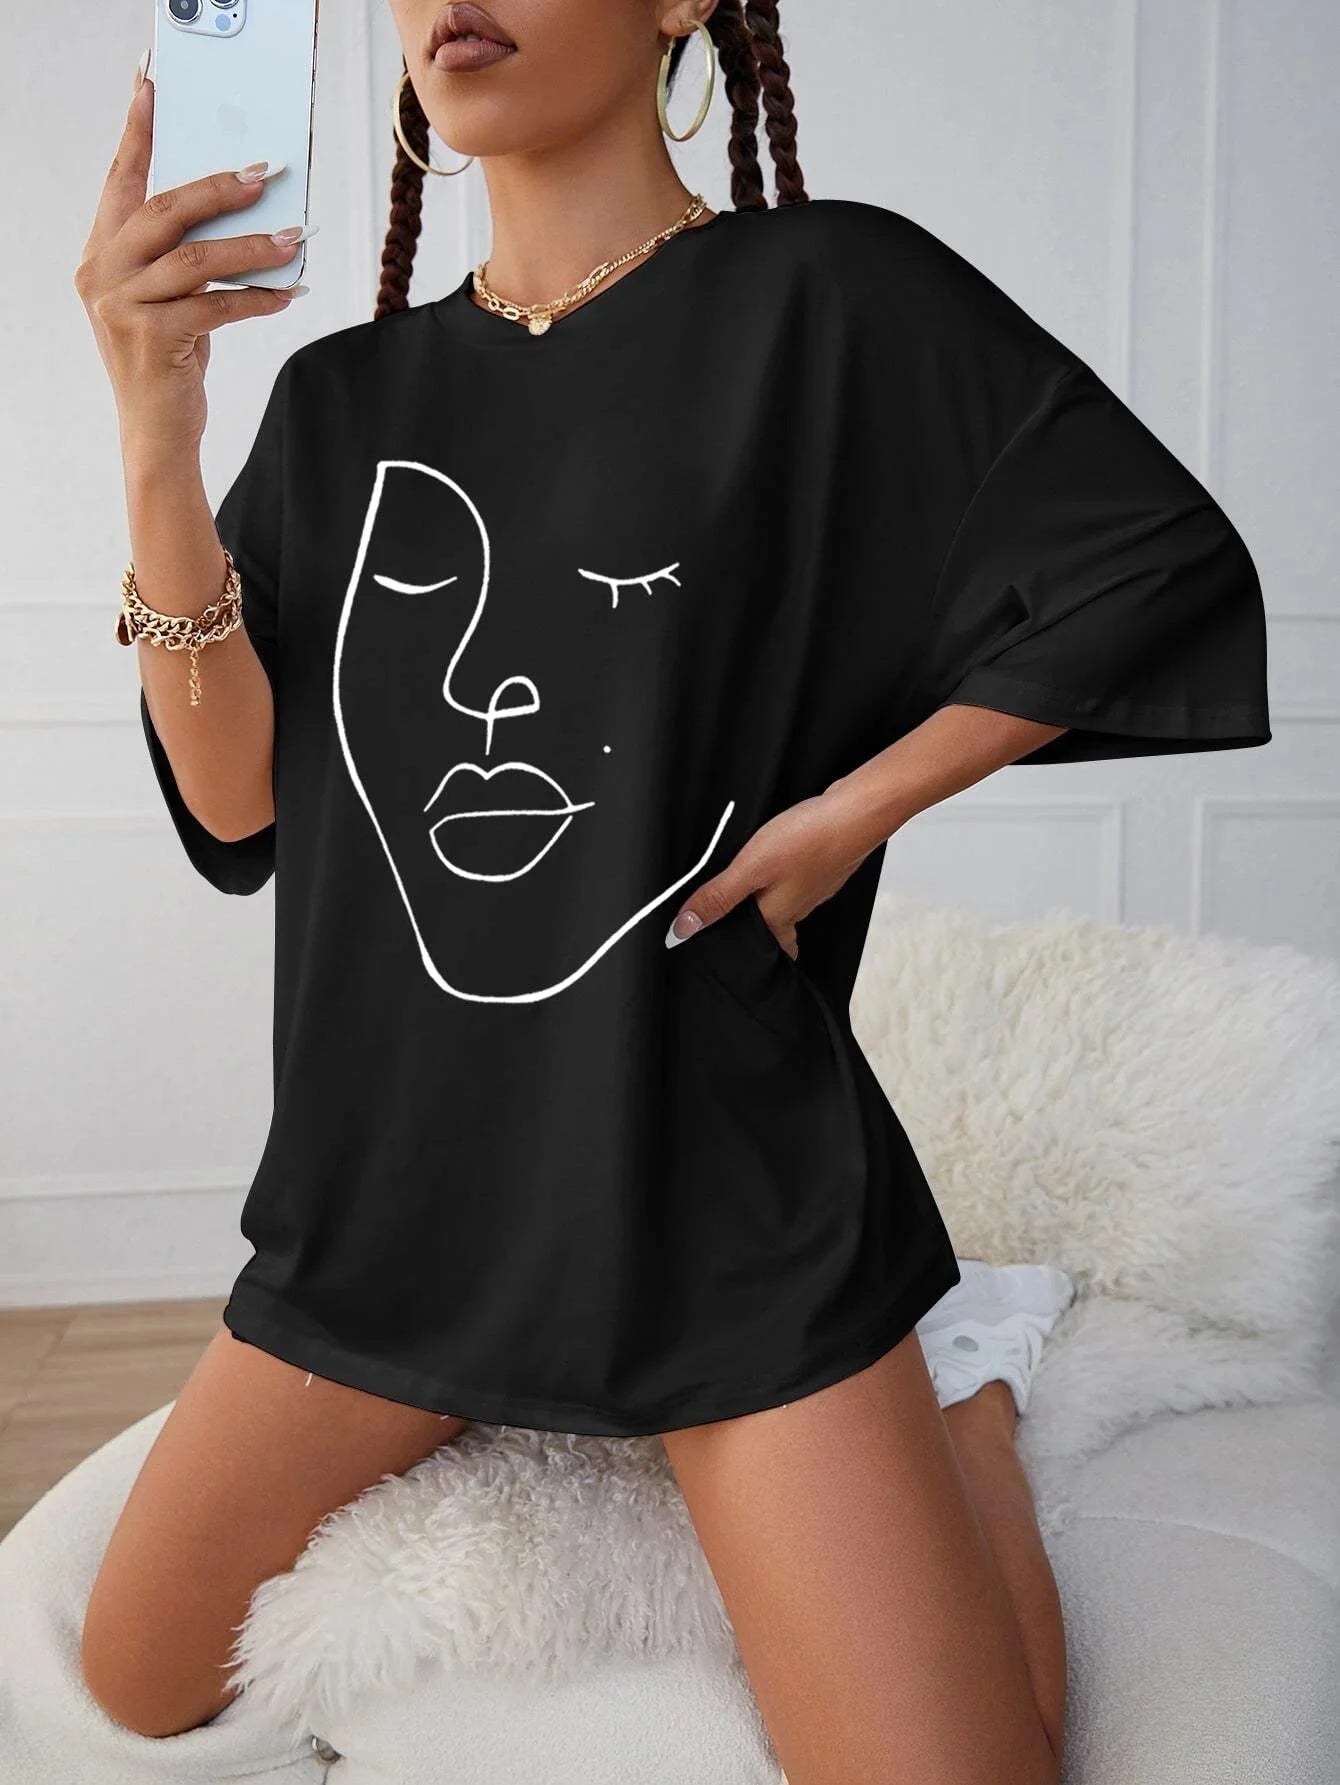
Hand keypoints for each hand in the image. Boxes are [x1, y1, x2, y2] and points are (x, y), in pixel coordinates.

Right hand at [73, 52, 308, 456]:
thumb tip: (242, 212)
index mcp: (100, 254)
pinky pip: (217, 307)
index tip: (152, 86)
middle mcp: (101, 274)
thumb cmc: (168, 360)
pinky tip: (288, 294)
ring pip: (196, 260)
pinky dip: (258, 298)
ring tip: (292, 238)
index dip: (137, 132)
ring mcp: (121, 307)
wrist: (155, 432)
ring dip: (252, 247)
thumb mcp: (166, 300)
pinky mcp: (152, 339)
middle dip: (218, 189)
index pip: (120, 181)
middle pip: (163, 212)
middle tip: (264, 174)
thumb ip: (182, 257)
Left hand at [664, 790, 875, 959]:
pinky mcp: (826, 865)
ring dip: (772, 902)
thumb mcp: (750, 869)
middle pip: (777, 928)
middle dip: (761, 931)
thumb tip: (682, 930)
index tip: (734, 957)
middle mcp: (799, 906)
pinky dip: (789, 879)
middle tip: (739, 929)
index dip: (748, 951)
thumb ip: (717, 898)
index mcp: (778, 915)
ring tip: (750, 894)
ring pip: (789, 903)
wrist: (858, 814)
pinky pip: (802, 881)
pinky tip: (783, 862)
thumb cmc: (807, 840)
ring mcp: (817, 886)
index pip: (762, 946)